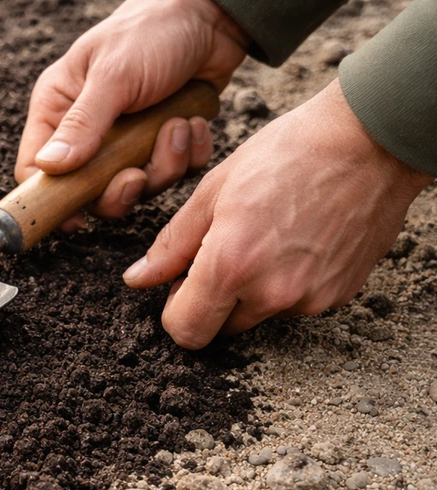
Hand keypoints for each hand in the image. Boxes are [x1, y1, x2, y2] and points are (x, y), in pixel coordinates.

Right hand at [16, 0, 249, 227]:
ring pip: (135, 187)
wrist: (213, 13)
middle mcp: (88, 130)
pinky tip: (194, 123)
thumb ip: (82, 123)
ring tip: (177, 128)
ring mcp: (126, 140)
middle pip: (89, 192)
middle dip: (120, 190)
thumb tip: (49, 167)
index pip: (36, 168)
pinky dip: (188, 156)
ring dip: (162, 166)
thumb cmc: (153, 29)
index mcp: (60, 108)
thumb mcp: (114, 75)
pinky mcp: (161, 142)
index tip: (75, 218)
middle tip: (138, 175)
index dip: (51, 199)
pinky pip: (173, 173)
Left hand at [123, 80, 433, 348]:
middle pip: (220, 329)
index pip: (184, 330)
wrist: (371, 139)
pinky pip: (296, 305)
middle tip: (224, 253)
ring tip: (268, 237)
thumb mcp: (213, 190)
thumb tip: (138, 280)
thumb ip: (172, 245)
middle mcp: (270, 293)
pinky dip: (289, 284)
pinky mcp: (338, 297)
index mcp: (230, 266)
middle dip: (213, 302)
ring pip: (258, 316)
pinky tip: (298, 241)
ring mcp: (308, 299)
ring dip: (252, 291)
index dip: (176, 310)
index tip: (181, 285)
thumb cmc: (289, 152)